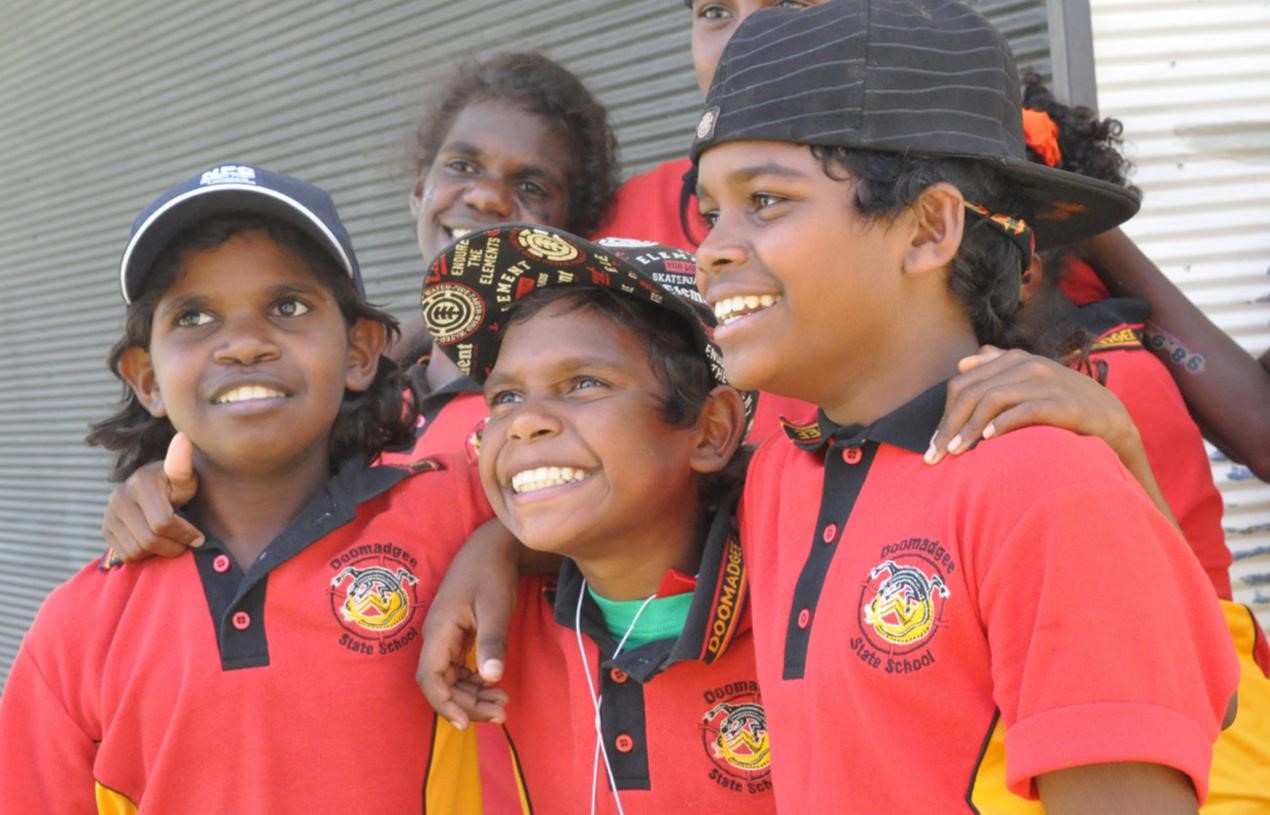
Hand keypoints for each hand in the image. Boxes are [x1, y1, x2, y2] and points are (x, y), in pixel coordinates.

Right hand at [101, 433, 202, 561]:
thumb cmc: (177, 487)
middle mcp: (119, 496)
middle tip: (188, 542)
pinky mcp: (105, 528)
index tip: (198, 536)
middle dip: (175, 545)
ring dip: (160, 552)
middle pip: (150, 539)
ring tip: (172, 540)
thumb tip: (183, 437)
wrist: (156, 490)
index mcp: (141, 482)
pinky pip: (126, 554)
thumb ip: (183, 465)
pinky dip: (144, 554)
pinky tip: (155, 541)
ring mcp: (109, 513)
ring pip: (137, 550)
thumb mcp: (185, 479)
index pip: (163, 523)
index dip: (184, 534)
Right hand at [417, 519, 519, 729]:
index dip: (444, 704)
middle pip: (442, 684)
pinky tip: (494, 685)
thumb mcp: (495, 607)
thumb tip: (492, 677)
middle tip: (501, 714)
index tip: (464, 724)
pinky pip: (459, 667)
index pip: (430, 678)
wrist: (492, 546)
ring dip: (473, 695)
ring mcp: (445, 637)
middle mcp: (436, 637)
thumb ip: (492, 641)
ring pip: (452, 678)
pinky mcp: (456, 635)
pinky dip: (475, 681)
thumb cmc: (491, 573)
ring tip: (502, 705)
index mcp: (438, 631)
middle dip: (468, 704)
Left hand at [926, 346, 1134, 464]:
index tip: (933, 445)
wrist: (1110, 419)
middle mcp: (1028, 365)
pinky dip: (1004, 424)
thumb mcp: (1028, 383)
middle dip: (950, 426)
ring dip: (970, 429)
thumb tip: (963, 363)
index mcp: (1014, 360)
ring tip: (956, 453)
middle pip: (972, 393)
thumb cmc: (1060, 404)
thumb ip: (997, 369)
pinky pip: (1026, 410)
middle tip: (935, 456)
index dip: (944, 415)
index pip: (963, 384)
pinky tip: (989, 440)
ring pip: (993, 400)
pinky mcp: (1066, 402)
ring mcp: (1048, 382)